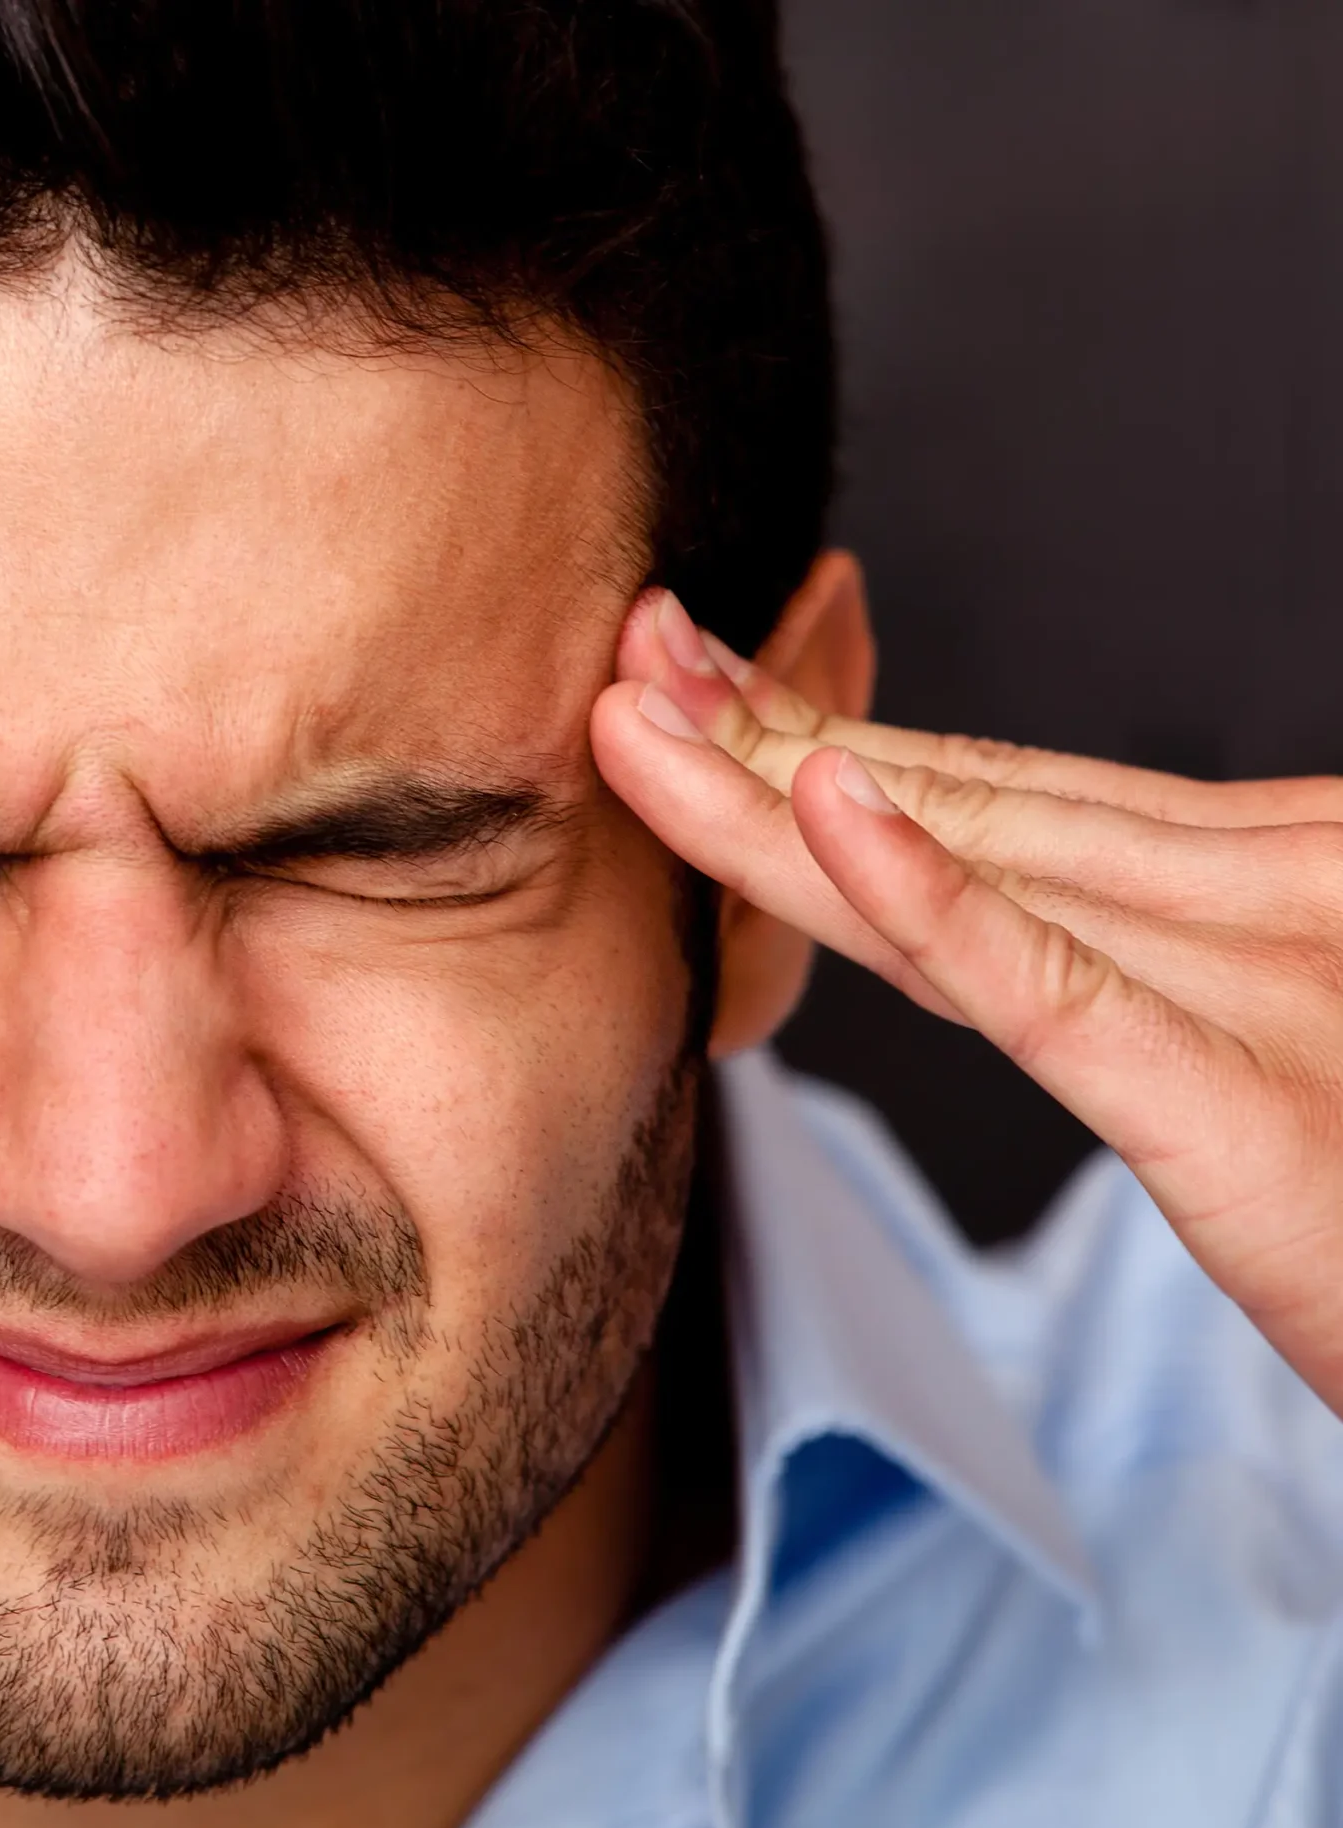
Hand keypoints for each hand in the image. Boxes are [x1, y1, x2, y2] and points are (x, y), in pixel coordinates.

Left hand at [594, 587, 1342, 1412]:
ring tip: (643, 711)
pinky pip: (1057, 989)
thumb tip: (1041, 948)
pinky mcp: (1237, 1102)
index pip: (995, 800)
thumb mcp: (1278, 1067)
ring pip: (969, 860)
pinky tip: (828, 818)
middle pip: (954, 801)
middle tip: (618, 658)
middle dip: (764, 732)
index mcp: (1250, 882)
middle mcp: (1241, 894)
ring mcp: (1246, 982)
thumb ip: (1157, 996)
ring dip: (782, 784)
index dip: (826, 743)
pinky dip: (933, 899)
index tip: (687, 695)